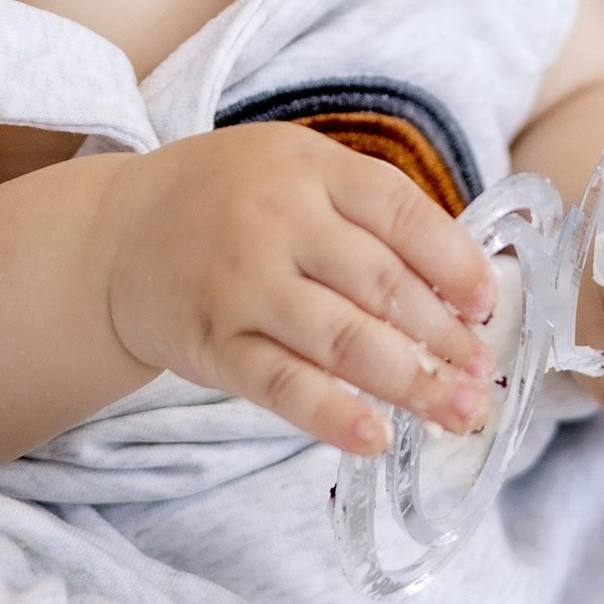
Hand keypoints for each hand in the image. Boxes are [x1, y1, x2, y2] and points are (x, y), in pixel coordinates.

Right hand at [99, 126, 495, 459]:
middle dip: (445, 338)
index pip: (401, 212)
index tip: (487, 305)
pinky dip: (332, 414)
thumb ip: (368, 214)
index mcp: (309, 167)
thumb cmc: (229, 203)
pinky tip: (375, 436)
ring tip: (457, 412)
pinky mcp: (212, 343)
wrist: (115, 236)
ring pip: (343, 340)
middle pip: (381, 285)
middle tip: (483, 376)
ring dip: (411, 383)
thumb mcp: (294, 171)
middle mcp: (275, 220)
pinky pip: (281, 385)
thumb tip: (461, 287)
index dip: (454, 263)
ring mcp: (241, 284)